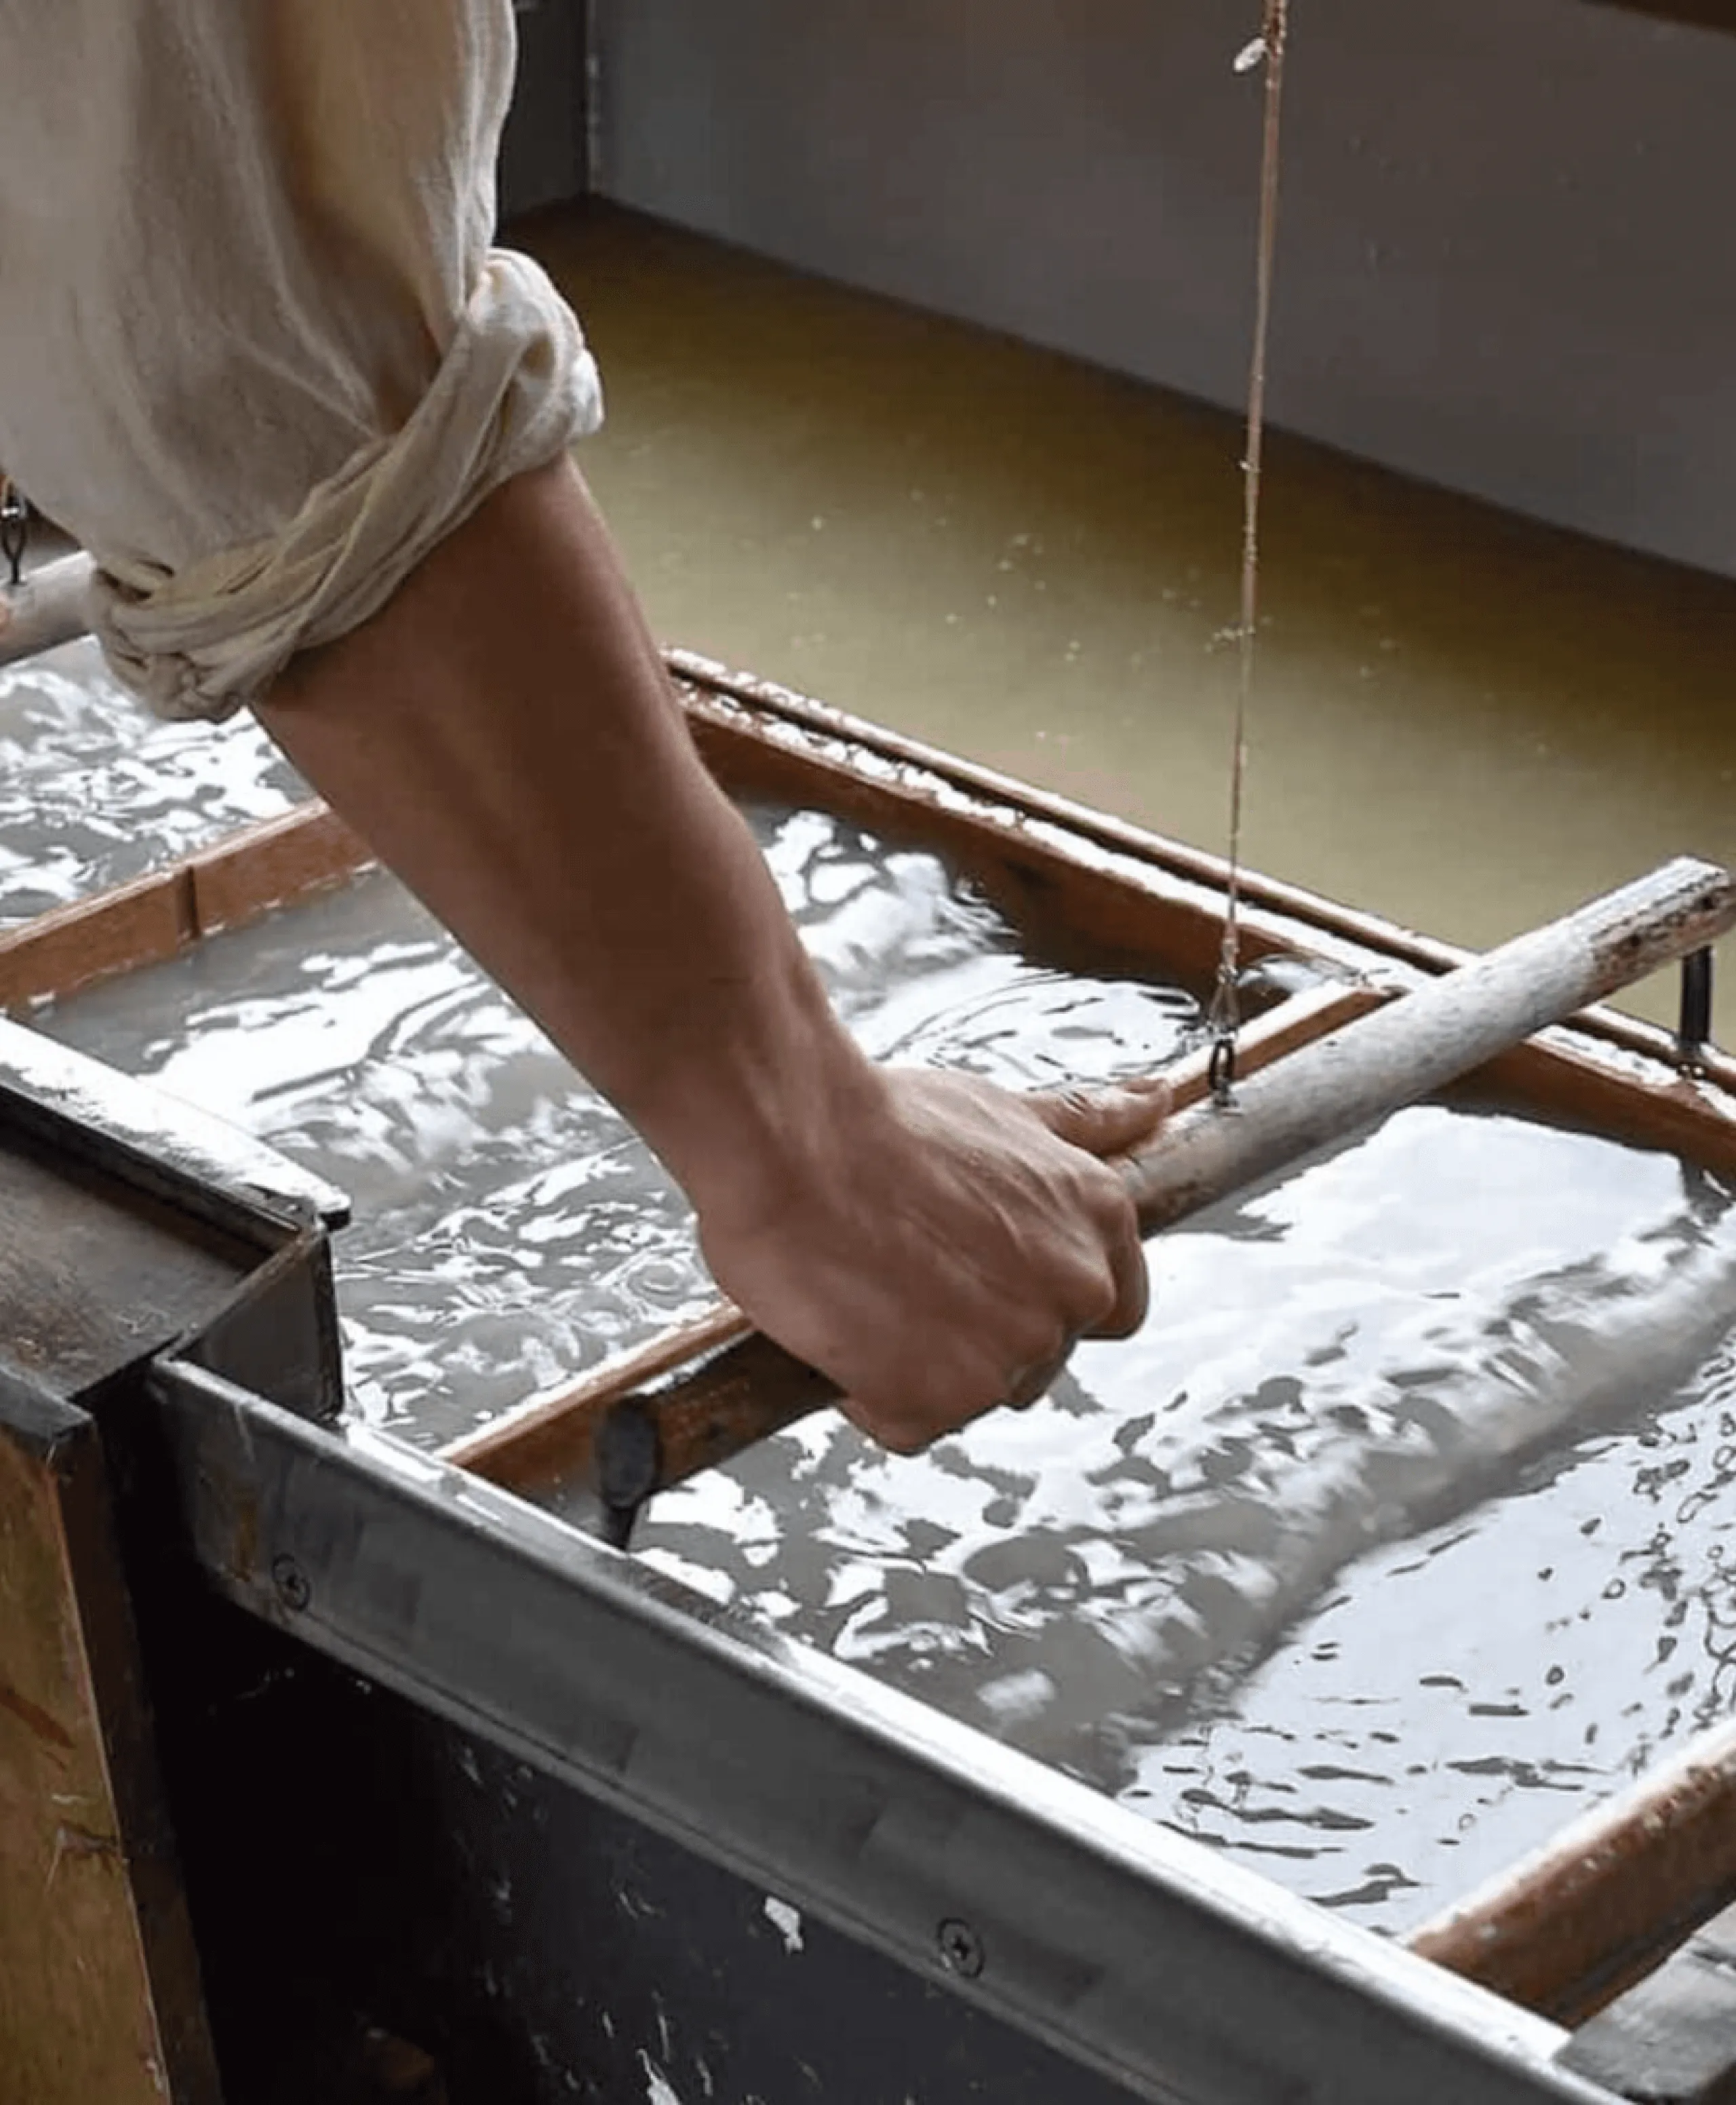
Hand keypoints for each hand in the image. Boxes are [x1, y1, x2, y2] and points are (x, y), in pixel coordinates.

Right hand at [696, 1067, 1168, 1452]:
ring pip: (974, 1394)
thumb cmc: (882, 1122)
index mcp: (1101, 1219)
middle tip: (907, 1271)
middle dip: (976, 1331)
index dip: (1044, 1300)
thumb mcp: (1003, 1111)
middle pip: (1039, 1357)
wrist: (794, 1142)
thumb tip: (1156, 1100)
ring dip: (921, 1362)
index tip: (989, 1281)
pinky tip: (845, 1326)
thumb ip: (1085, 1123)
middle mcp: (1076, 1291)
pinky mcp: (944, 1401)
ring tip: (871, 1288)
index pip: (1114, 1307)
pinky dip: (870, 1393)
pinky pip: (910, 1424)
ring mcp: (1014, 1353)